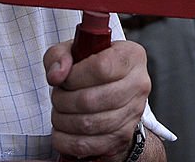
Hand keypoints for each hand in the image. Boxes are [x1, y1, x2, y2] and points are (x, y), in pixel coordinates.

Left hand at [45, 39, 149, 160]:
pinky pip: (88, 145)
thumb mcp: (73, 50)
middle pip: (91, 99)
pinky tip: (62, 131)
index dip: (74, 76)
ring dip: (63, 120)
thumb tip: (56, 76)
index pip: (101, 68)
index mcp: (130, 56)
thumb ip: (59, 56)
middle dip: (63, 100)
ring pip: (88, 124)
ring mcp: (133, 113)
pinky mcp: (123, 137)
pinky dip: (67, 141)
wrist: (112, 89)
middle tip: (57, 97)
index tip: (64, 79)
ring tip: (59, 112)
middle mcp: (138, 84)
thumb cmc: (91, 67)